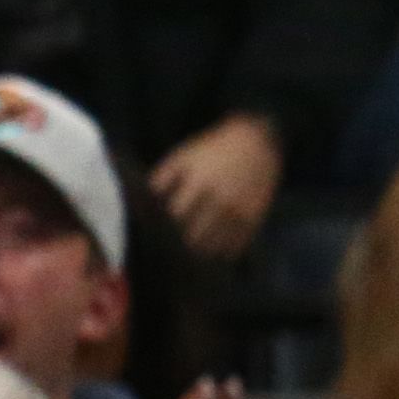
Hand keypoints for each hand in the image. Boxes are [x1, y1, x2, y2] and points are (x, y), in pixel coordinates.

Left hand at [150, 112, 283, 264]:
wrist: (257, 142)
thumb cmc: (211, 151)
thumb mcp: (184, 156)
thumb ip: (161, 178)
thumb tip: (140, 200)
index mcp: (199, 182)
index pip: (175, 216)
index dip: (163, 228)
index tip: (154, 234)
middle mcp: (220, 198)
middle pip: (193, 236)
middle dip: (178, 245)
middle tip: (167, 251)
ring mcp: (239, 210)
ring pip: (213, 245)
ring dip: (197, 253)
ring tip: (186, 256)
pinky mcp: (254, 217)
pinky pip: (234, 246)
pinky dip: (220, 254)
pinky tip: (209, 254)